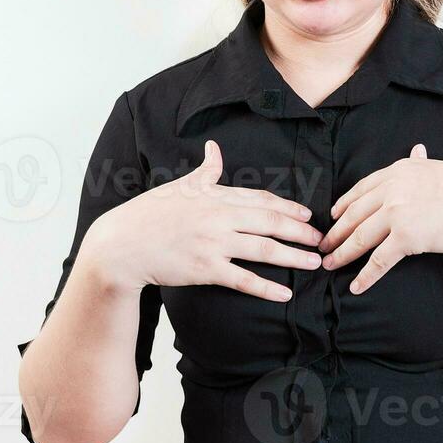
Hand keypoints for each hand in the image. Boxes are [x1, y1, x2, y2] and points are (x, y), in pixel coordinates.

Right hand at [79, 140, 323, 301]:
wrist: (120, 245)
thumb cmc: (148, 214)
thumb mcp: (179, 186)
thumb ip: (205, 171)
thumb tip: (214, 148)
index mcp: (214, 195)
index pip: (260, 198)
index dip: (288, 207)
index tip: (308, 215)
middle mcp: (218, 216)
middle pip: (270, 221)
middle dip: (301, 231)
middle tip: (322, 240)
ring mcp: (213, 243)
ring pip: (264, 249)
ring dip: (293, 256)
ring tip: (314, 263)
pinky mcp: (205, 269)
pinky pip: (243, 279)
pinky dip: (266, 287)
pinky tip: (284, 294)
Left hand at [318, 143, 442, 293]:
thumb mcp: (438, 168)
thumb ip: (420, 162)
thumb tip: (417, 148)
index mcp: (398, 171)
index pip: (361, 189)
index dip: (343, 204)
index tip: (333, 215)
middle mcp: (392, 189)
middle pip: (354, 214)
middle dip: (335, 231)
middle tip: (323, 244)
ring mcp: (396, 213)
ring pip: (359, 238)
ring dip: (341, 254)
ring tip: (330, 264)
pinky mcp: (405, 237)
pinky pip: (378, 260)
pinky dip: (365, 276)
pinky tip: (356, 286)